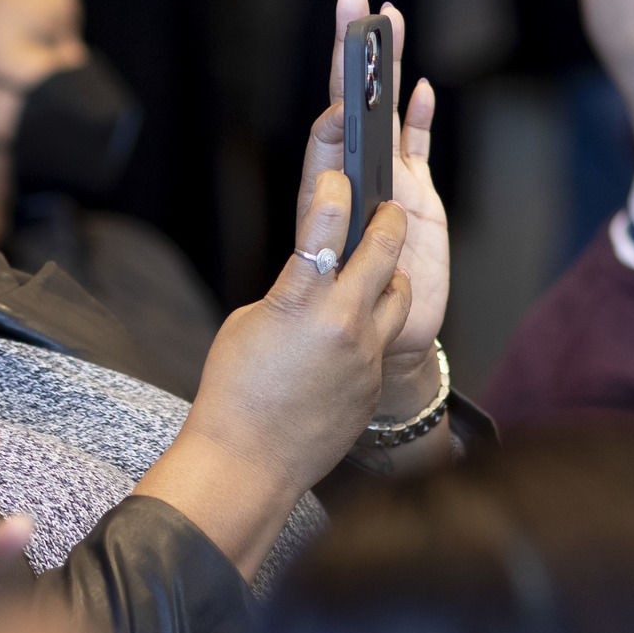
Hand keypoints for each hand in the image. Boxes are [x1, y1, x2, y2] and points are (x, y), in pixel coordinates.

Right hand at [136, 168, 413, 575]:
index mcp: (299, 301)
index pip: (325, 225)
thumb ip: (289, 292)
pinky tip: (348, 337)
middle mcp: (341, 323)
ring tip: (377, 271)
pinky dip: (372, 330)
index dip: (335, 189)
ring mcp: (366, 355)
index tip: (341, 172)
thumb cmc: (234, 391)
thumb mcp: (249, 323)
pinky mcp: (375, 384)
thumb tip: (314, 277)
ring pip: (399, 295)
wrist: (250, 461)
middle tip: (388, 207)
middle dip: (387, 221)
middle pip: (383, 251)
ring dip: (390, 276)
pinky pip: (384, 343)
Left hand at [297, 0, 448, 400]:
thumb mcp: (329, 278)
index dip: (336, 101)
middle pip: (354, 105)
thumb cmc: (342, 314)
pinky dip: (416, 117)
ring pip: (387, 115)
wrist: (382, 346)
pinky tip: (419, 87)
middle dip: (354, 54)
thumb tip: (337, 191)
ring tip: (389, 19)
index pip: (328, 135)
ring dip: (389, 69)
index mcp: (324, 195)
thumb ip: (332, 236)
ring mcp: (388, 183)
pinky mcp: (417, 197)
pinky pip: (415, 147)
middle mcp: (356, 181)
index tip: (341, 65)